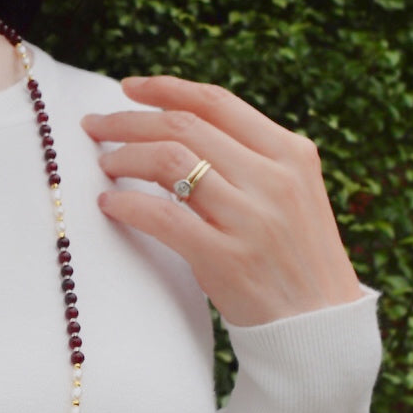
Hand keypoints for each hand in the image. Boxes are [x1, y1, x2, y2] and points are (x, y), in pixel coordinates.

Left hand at [81, 75, 362, 326]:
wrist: (317, 325)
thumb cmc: (293, 257)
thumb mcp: (290, 194)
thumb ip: (249, 161)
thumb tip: (178, 130)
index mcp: (290, 153)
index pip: (217, 102)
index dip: (166, 89)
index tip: (129, 87)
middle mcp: (274, 178)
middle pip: (184, 126)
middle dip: (129, 120)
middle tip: (95, 126)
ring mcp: (251, 218)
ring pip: (170, 161)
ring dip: (124, 157)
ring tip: (104, 165)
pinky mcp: (226, 258)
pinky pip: (163, 217)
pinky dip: (128, 204)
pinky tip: (109, 204)